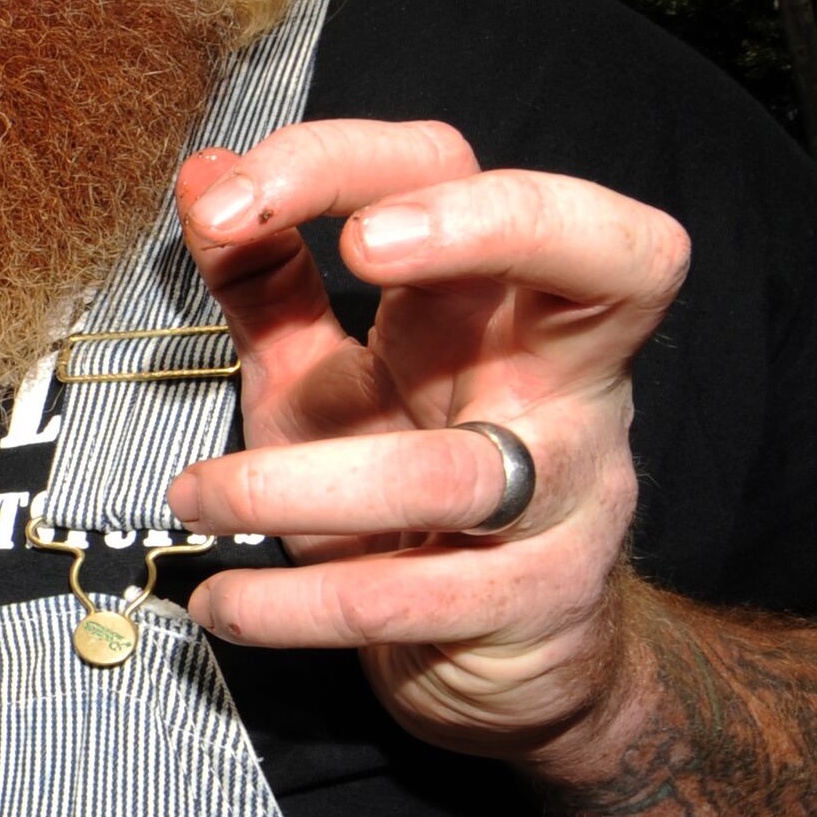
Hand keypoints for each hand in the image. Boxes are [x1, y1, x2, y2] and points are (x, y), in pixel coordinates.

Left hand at [159, 120, 690, 762]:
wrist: (502, 655)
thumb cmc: (408, 494)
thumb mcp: (325, 374)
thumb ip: (267, 281)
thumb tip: (203, 174)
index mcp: (503, 300)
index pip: (460, 174)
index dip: (351, 160)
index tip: (232, 200)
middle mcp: (566, 381)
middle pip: (621, 259)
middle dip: (491, 224)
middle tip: (365, 245)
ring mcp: (567, 495)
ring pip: (457, 473)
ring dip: (299, 484)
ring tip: (194, 495)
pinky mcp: (536, 604)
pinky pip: (408, 600)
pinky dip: (293, 605)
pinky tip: (219, 603)